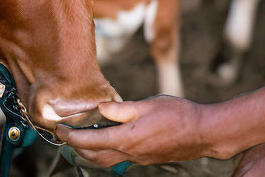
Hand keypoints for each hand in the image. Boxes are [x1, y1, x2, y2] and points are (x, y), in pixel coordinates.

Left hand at [57, 95, 209, 166]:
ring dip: (90, 152)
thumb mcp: (149, 104)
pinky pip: (120, 159)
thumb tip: (100, 108)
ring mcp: (139, 158)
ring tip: (83, 140)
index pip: (91, 141)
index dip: (72, 137)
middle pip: (94, 156)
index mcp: (128, 138)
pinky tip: (110, 141)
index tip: (60, 129)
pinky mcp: (147, 158)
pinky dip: (106, 152)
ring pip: (106, 161)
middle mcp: (131, 153)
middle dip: (77, 147)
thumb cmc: (180, 115)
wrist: (203, 133)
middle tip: (67, 135)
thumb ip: (122, 109)